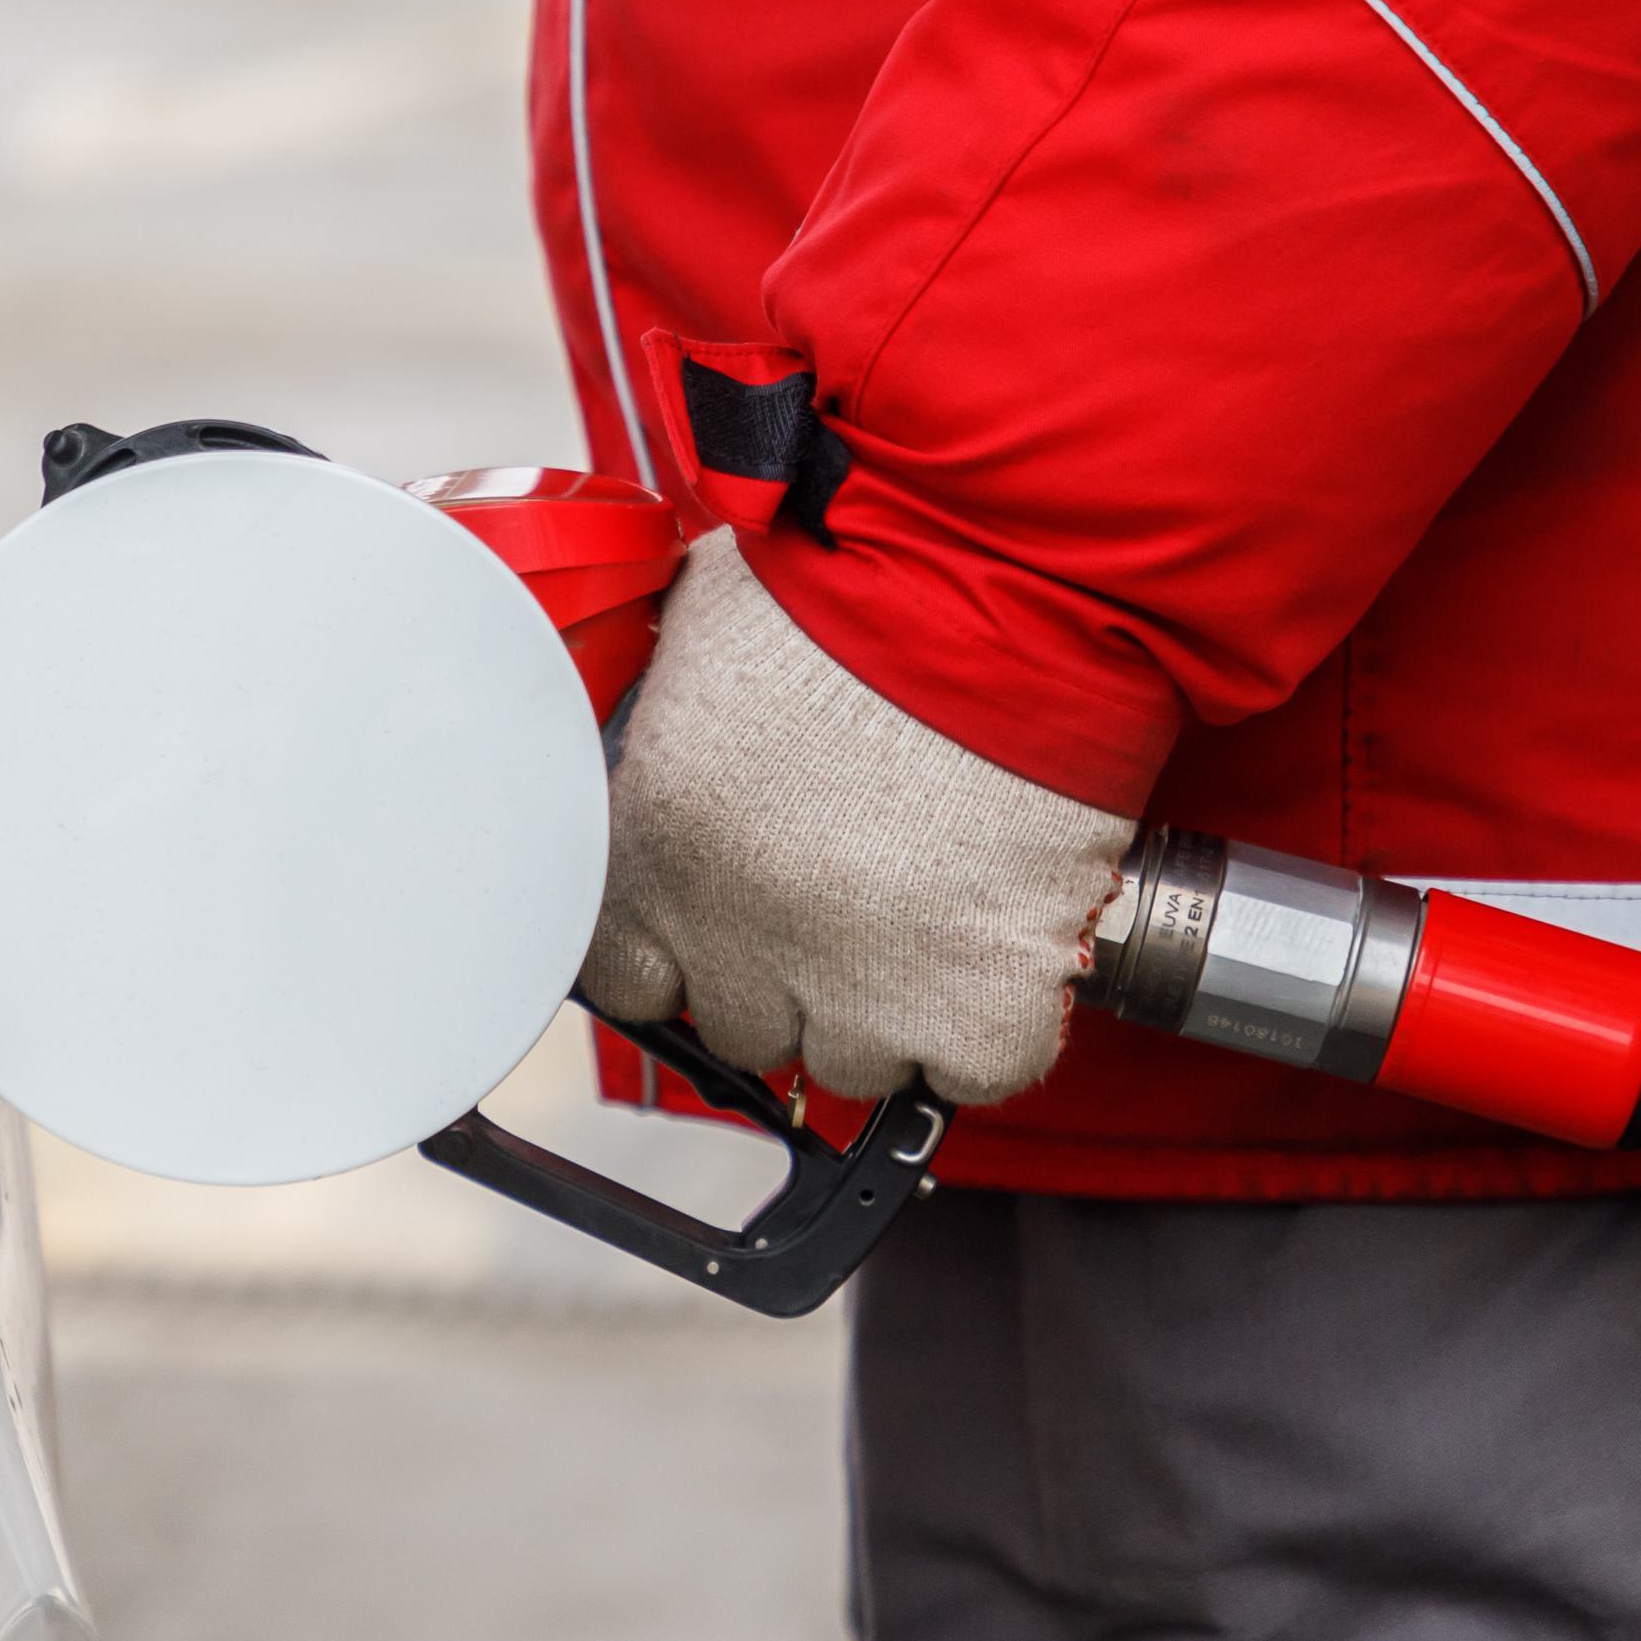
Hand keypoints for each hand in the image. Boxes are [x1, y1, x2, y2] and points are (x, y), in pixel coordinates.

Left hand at [582, 533, 1136, 1104]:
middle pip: (750, 1025)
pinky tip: (1008, 937)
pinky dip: (999, 1019)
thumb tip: (681, 721)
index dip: (690, 949)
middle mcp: (736, 941)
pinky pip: (977, 1068)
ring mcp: (857, 989)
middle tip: (854, 888)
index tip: (730, 919)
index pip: (632, 980)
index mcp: (653, 854)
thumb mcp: (707, 636)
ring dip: (896, 1001)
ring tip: (938, 902)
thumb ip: (683, 719)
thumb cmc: (854, 572)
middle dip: (796, 968)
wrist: (993, 581)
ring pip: (859, 1062)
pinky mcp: (976, 1006)